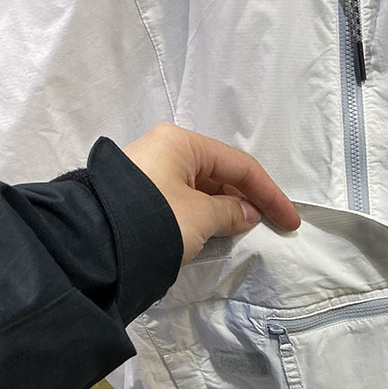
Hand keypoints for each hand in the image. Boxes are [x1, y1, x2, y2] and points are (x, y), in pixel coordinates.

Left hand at [124, 123, 300, 263]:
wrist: (97, 245)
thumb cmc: (155, 219)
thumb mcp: (201, 216)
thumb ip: (231, 212)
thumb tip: (246, 214)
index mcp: (182, 143)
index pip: (239, 165)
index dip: (270, 194)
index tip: (290, 221)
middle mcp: (166, 151)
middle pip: (221, 175)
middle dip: (248, 200)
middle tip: (271, 227)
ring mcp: (152, 173)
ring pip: (203, 189)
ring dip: (227, 210)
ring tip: (246, 233)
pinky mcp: (142, 196)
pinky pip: (186, 200)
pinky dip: (206, 215)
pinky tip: (218, 231)